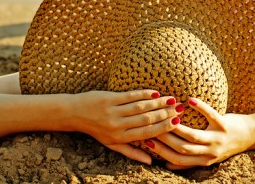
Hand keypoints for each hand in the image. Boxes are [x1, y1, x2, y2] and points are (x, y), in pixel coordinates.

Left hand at [68, 90, 182, 164]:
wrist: (75, 114)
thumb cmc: (96, 130)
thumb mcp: (112, 144)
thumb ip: (132, 152)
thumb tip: (150, 161)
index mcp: (120, 137)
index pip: (146, 133)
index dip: (163, 128)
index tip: (177, 122)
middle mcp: (117, 125)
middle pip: (146, 119)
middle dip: (165, 113)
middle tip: (180, 108)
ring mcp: (113, 111)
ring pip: (140, 107)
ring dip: (158, 102)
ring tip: (172, 99)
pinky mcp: (109, 98)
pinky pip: (129, 96)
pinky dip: (143, 94)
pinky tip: (155, 92)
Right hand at [149, 98, 254, 168]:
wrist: (251, 136)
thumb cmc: (225, 143)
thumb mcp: (208, 157)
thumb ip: (189, 161)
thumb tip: (167, 165)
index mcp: (203, 161)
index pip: (177, 159)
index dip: (161, 152)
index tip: (147, 141)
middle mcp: (209, 152)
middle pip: (181, 148)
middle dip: (164, 138)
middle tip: (151, 124)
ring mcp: (217, 139)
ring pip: (192, 136)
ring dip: (177, 126)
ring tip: (165, 115)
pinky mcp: (225, 125)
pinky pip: (211, 116)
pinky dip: (201, 108)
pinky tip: (190, 100)